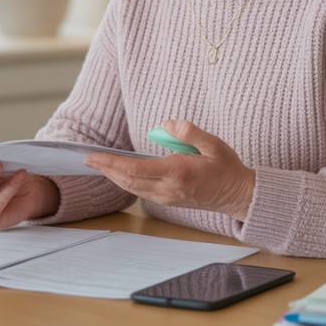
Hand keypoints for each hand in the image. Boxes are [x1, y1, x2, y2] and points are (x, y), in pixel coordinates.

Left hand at [84, 120, 255, 220]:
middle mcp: (169, 189)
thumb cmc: (226, 168)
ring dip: (114, 177)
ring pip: (132, 188)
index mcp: (177, 173)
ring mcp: (168, 198)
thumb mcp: (213, 144)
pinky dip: (126, 182)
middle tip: (87, 158)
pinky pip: (141, 192)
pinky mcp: (169, 201)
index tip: (93, 156)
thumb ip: (189, 132)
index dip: (111, 163)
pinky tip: (120, 174)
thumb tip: (165, 124)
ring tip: (99, 164)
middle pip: (128, 181)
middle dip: (106, 170)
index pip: (135, 169)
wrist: (238, 195)